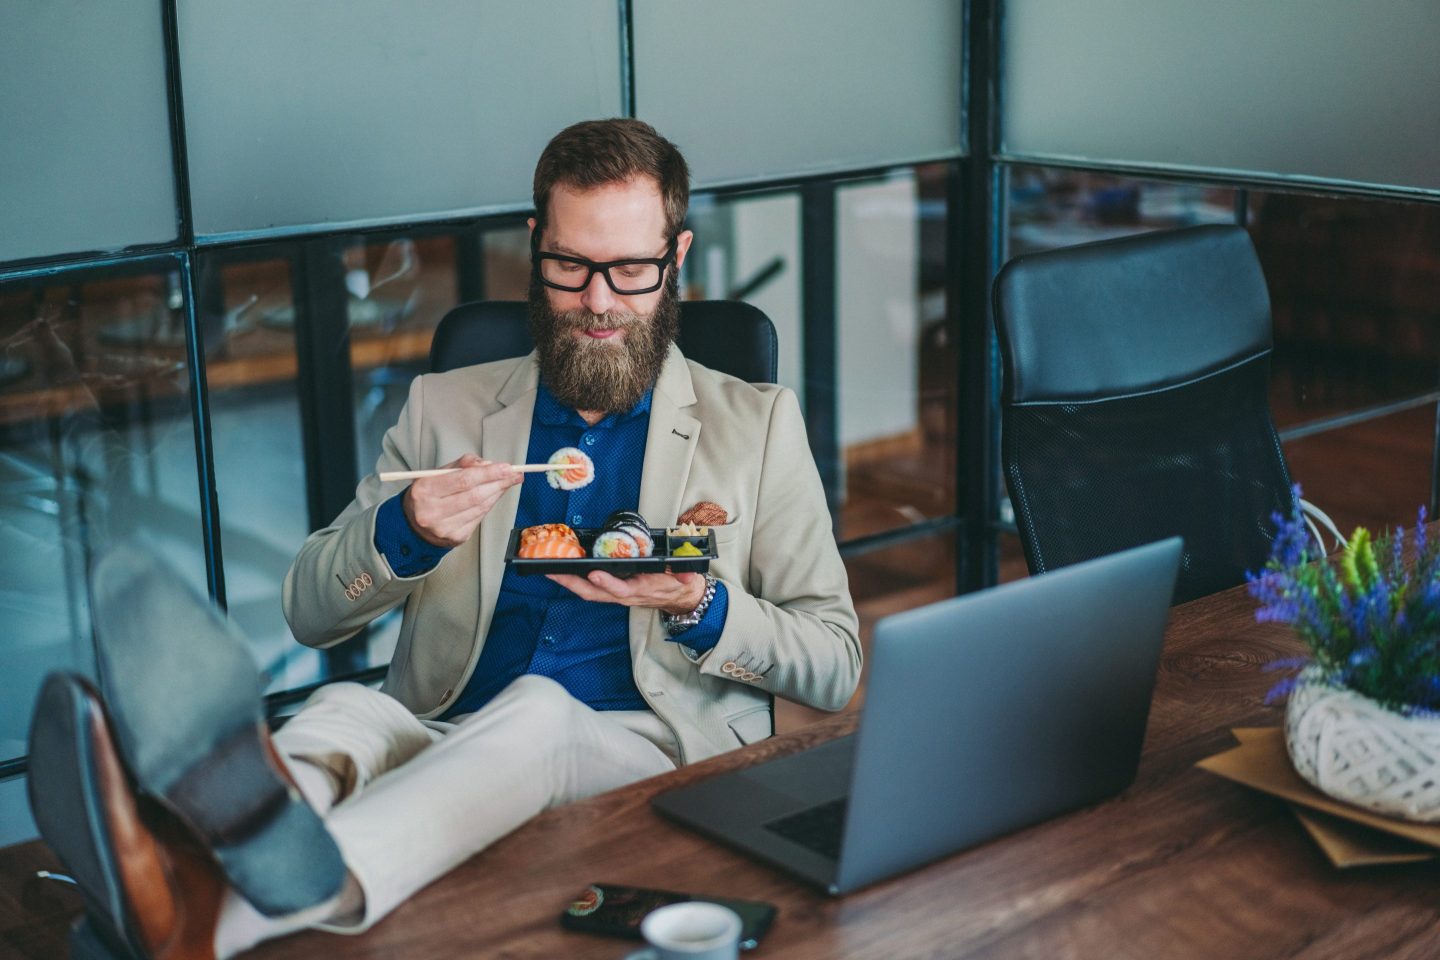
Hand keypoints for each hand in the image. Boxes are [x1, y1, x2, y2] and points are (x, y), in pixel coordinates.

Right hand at [401, 454, 520, 547]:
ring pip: (480, 507)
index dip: (488, 473)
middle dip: (498, 483)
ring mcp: (444, 528)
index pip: (463, 480)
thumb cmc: (430, 494)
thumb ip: (463, 464)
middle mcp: (432, 512)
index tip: (507, 467)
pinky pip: (479, 518)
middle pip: (475, 495)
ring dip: (497, 492)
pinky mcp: (456, 538)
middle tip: (514, 474)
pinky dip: (490, 504)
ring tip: (507, 482)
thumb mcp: (438, 473)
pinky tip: (494, 495)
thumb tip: (489, 464)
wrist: (415, 524)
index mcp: (424, 490)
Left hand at [547, 570, 706, 614]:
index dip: (607, 583)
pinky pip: (591, 589)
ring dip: (568, 582)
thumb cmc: (678, 585)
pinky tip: (564, 571)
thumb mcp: (685, 578)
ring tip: (550, 569)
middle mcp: (625, 595)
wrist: (679, 598)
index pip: (622, 589)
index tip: (594, 573)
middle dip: (572, 584)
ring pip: (589, 592)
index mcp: (642, 590)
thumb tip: (688, 575)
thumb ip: (685, 575)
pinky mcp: (613, 591)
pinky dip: (575, 581)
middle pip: (594, 593)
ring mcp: (617, 594)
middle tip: (553, 571)